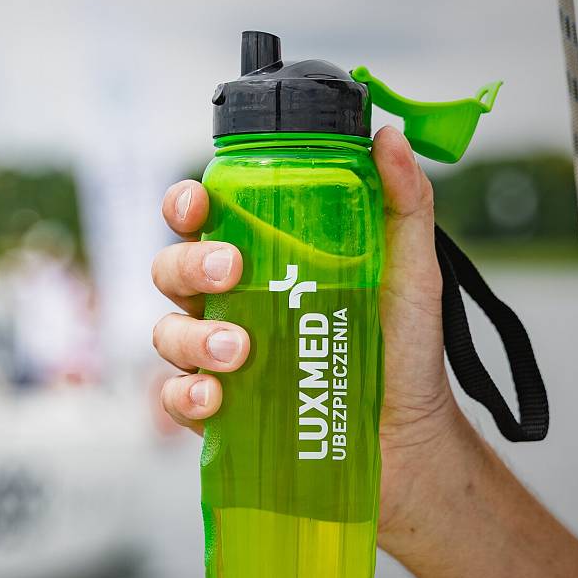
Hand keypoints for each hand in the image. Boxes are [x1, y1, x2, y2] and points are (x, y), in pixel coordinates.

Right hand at [150, 125, 469, 547]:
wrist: (410, 439)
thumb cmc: (404, 351)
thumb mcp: (409, 270)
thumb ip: (401, 203)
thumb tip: (387, 137)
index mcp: (260, 260)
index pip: (202, 220)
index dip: (185, 204)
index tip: (199, 204)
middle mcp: (227, 304)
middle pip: (170, 268)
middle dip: (189, 265)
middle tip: (231, 271)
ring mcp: (215, 358)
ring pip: (166, 332)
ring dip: (191, 335)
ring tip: (238, 351)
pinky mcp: (215, 411)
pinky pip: (173, 396)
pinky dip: (186, 395)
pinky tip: (217, 398)